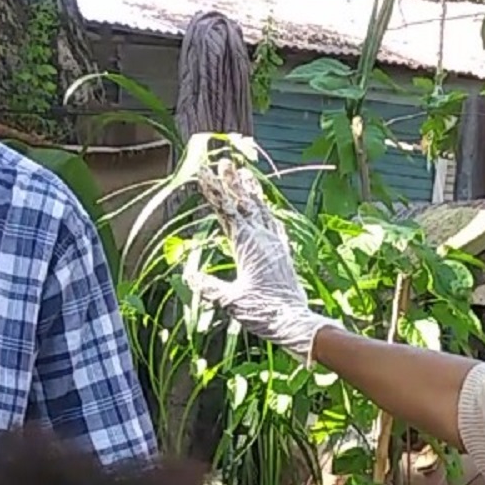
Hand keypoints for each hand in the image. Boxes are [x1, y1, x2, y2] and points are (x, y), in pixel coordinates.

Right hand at [195, 160, 334, 357]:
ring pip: (261, 210)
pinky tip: (267, 209)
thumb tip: (189, 276)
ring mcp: (276, 245)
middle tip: (224, 161)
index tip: (203, 172)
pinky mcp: (284, 254)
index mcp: (247, 244)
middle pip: (244, 203)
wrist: (295, 323)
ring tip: (245, 173)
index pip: (226, 211)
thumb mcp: (231, 302)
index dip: (213, 191)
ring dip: (252, 192)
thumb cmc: (264, 313)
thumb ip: (210, 287)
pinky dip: (267, 212)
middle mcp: (263, 239)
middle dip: (232, 182)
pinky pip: (274, 225)